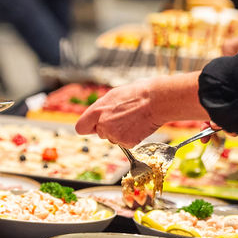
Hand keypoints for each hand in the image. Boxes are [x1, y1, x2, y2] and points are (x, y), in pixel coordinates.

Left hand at [75, 74, 201, 146]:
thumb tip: (96, 116)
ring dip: (121, 132)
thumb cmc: (137, 94)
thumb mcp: (113, 95)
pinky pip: (126, 143)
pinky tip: (138, 126)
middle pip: (100, 134)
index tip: (94, 126)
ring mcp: (115, 135)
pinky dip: (131, 137)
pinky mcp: (127, 143)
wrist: (156, 100)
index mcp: (97, 111)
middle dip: (108, 128)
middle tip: (123, 117)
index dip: (88, 127)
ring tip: (133, 119)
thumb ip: (101, 108)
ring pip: (113, 139)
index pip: (81, 128)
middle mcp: (103, 125)